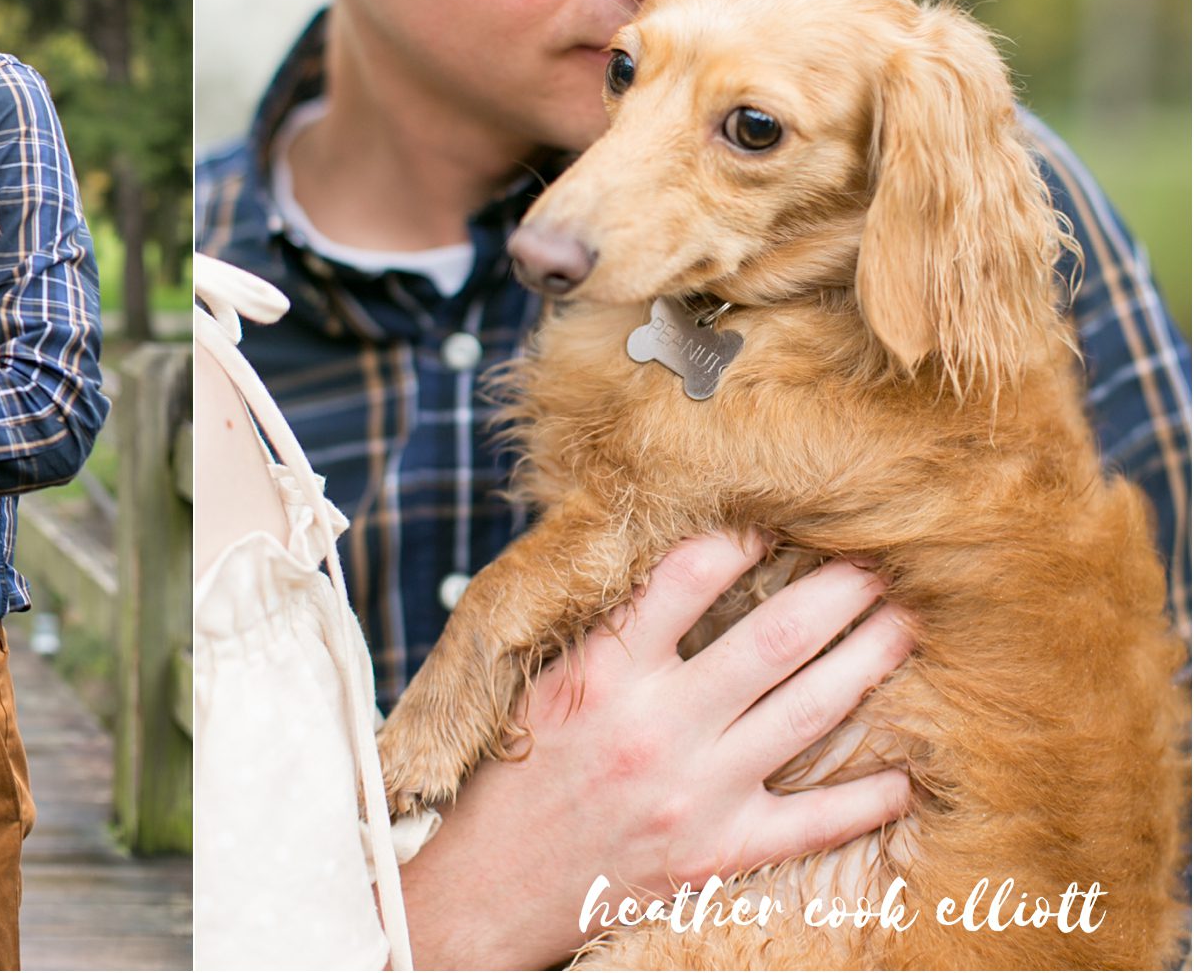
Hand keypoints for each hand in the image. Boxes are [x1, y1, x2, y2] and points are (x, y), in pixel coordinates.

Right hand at [398, 530, 915, 969]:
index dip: (742, 539)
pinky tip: (907, 770)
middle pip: (773, 640)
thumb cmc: (521, 771)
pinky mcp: (721, 852)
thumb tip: (682, 563)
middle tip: (881, 559)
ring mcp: (696, 793)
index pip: (687, 578)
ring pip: (808, 712)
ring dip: (869, 660)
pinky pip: (816, 820)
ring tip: (905, 623)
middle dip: (838, 592)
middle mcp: (655, 727)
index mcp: (604, 674)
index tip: (779, 518)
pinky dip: (869, 796)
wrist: (496, 885)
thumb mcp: (547, 684)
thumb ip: (611, 631)